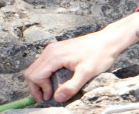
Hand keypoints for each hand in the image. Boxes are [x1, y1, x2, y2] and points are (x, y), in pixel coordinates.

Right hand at [22, 10, 138, 103]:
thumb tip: (57, 98)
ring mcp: (53, 49)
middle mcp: (50, 51)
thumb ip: (71, 86)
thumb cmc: (100, 54)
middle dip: (36, 87)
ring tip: (50, 91)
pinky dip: (45, 74)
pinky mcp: (58, 50)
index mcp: (54, 56)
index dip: (40, 90)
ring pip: (36, 68)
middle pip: (31, 72)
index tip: (50, 97)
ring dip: (40, 81)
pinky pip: (44, 64)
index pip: (35, 76)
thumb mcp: (87, 73)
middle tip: (45, 98)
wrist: (108, 40)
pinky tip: (55, 81)